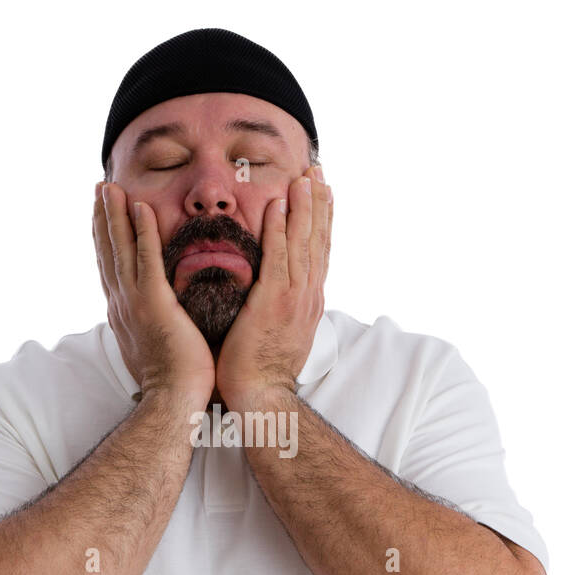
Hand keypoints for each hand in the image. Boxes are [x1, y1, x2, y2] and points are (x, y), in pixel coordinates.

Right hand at [93, 181, 215, 403]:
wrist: (173, 402)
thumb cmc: (173, 384)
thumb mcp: (156, 351)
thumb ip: (153, 331)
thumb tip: (157, 326)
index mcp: (123, 314)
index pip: (111, 269)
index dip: (104, 240)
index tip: (100, 216)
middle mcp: (121, 304)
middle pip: (108, 252)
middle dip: (101, 218)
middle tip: (98, 188)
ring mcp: (134, 302)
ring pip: (120, 249)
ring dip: (113, 215)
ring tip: (109, 187)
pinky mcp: (153, 302)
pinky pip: (146, 258)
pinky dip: (142, 230)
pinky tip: (139, 206)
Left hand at [215, 164, 331, 408]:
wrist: (260, 395)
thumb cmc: (261, 369)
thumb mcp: (279, 332)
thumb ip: (281, 307)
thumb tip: (276, 293)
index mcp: (309, 300)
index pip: (319, 251)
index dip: (323, 219)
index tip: (324, 192)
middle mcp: (309, 294)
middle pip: (318, 239)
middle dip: (319, 202)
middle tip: (319, 170)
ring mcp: (295, 297)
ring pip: (304, 242)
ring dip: (305, 206)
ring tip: (305, 176)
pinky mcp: (274, 301)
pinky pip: (279, 257)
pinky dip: (281, 228)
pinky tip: (280, 204)